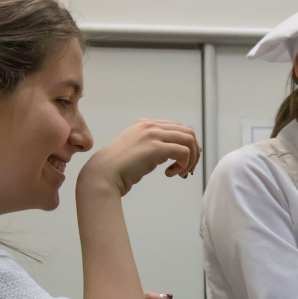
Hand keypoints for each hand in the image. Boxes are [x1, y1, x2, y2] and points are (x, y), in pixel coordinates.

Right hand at [84, 119, 200, 195]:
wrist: (103, 174)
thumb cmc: (118, 168)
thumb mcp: (138, 150)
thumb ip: (153, 146)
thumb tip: (174, 153)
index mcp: (145, 124)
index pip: (178, 128)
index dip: (186, 146)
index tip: (183, 164)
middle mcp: (150, 125)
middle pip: (188, 132)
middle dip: (194, 153)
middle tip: (187, 170)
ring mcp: (152, 134)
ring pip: (189, 140)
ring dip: (191, 159)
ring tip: (181, 173)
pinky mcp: (155, 147)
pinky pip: (184, 152)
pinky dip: (183, 165)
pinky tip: (170, 174)